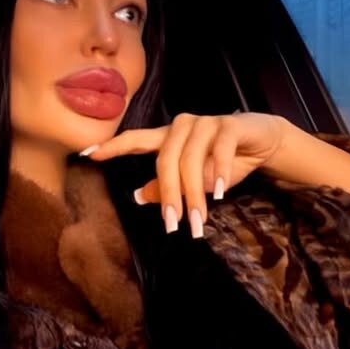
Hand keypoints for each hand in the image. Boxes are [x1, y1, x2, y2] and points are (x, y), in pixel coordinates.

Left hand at [81, 112, 286, 236]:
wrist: (262, 140)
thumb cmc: (221, 161)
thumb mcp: (192, 179)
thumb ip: (164, 186)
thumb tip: (136, 196)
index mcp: (166, 137)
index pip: (134, 140)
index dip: (111, 147)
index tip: (87, 155)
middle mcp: (181, 126)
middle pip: (165, 160)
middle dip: (168, 195)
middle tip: (173, 225)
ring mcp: (206, 123)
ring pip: (192, 159)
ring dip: (195, 193)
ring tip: (199, 219)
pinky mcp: (230, 125)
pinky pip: (220, 149)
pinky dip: (221, 172)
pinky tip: (222, 192)